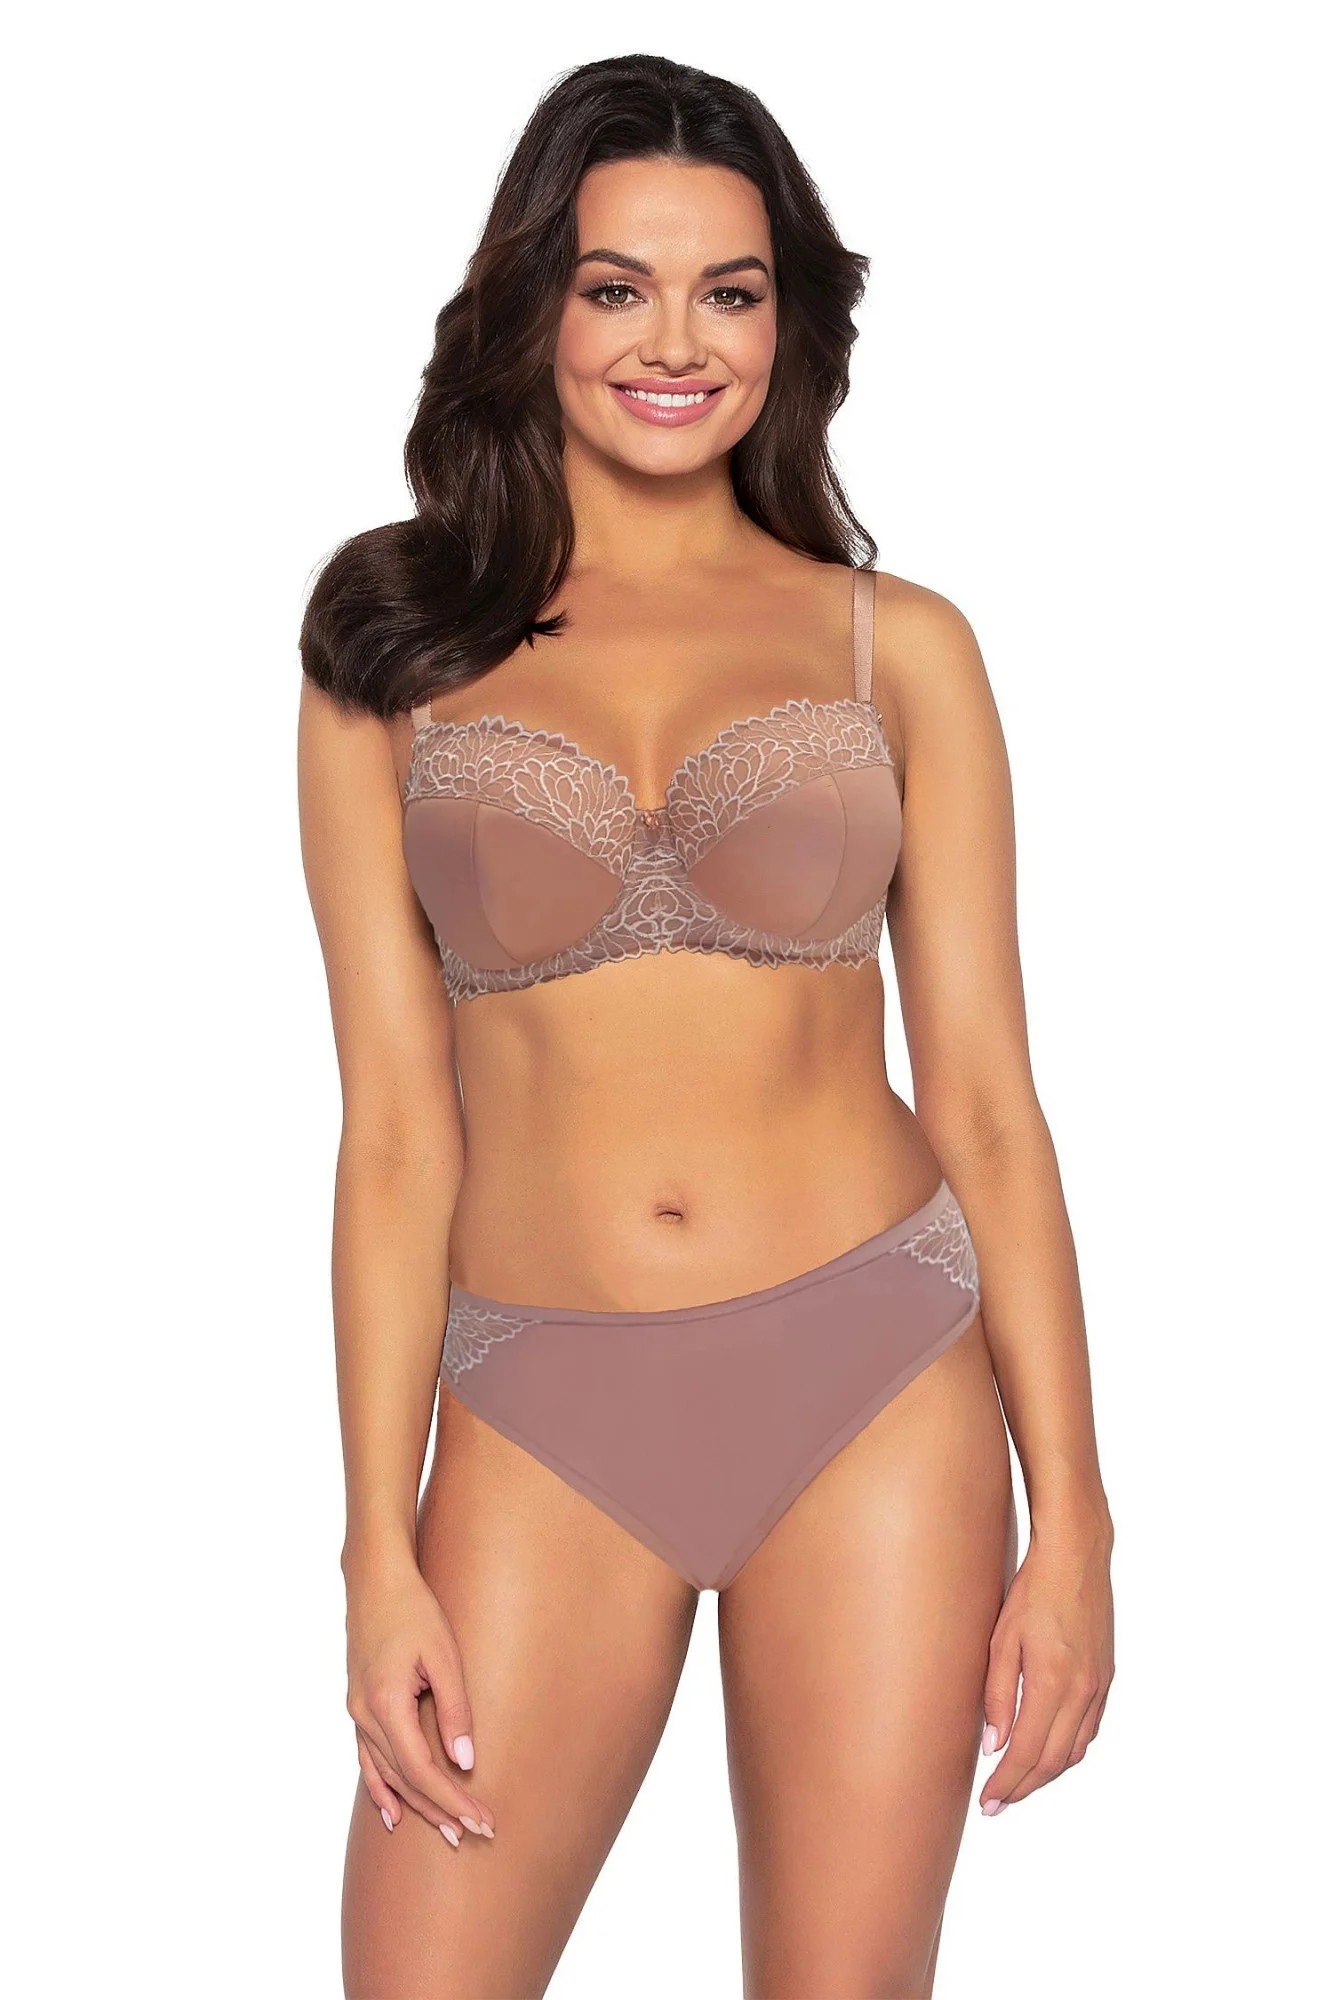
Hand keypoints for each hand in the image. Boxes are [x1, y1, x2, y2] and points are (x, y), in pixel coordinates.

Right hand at [345, 1557, 495, 1845]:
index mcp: (386, 1704)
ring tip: (448, 1831)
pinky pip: (367, 1760)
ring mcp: (357, 1712)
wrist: (375, 1580)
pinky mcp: (358, 1706)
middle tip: (476, 1835)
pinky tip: (393, 1813)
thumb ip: (454, 1709)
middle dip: (441, 1810)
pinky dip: (381, 1789)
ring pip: (386, 1774)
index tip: (481, 1821)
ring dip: (417, 1805)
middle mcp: (365, 1715)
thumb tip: (465, 1760)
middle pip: (404, 1780)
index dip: (451, 1800)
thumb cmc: (414, 1610)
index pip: (422, 1771)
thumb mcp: (443, 1655)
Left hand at [978, 1511, 1113, 1813]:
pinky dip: (1068, 1750)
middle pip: (1053, 1761)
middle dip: (1024, 1787)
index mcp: (1052, 1683)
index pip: (1028, 1753)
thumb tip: (994, 1745)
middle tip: (997, 1804)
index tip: (988, 1803)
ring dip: (1047, 1774)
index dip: (1007, 1783)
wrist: (1076, 1556)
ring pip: (1075, 1750)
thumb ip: (996, 1695)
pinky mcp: (1106, 1677)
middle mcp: (1082, 1692)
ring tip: (1019, 1784)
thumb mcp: (1001, 1639)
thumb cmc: (1033, 1590)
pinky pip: (1089, 1729)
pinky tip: (1050, 1752)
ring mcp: (1098, 1686)